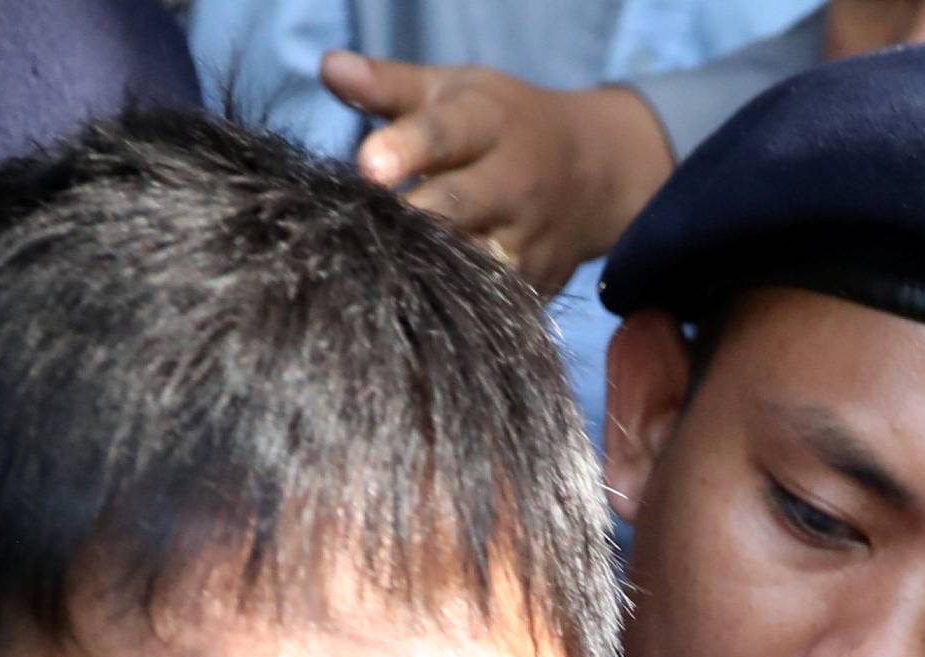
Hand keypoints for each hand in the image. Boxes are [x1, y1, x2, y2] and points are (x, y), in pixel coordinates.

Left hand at [321, 50, 672, 294]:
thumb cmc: (500, 126)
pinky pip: (486, 308)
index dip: (408, 148)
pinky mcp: (534, 289)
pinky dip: (447, 315)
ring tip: (373, 285)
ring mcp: (527, 241)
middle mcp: (515, 183)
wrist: (595, 174)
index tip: (368, 165)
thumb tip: (329, 65)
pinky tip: (404, 323)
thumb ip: (389, 86)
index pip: (448, 133)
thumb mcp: (454, 92)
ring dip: (425, 276)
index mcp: (490, 123)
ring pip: (470, 268)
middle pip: (457, 209)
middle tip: (360, 235)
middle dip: (411, 223)